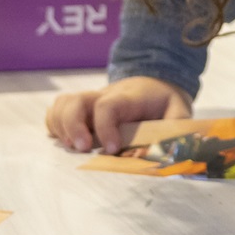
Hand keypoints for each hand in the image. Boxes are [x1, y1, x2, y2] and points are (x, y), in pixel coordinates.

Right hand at [45, 75, 191, 152]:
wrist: (155, 83)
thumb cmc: (164, 102)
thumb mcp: (179, 110)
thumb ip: (175, 128)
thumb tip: (165, 151)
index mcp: (127, 97)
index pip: (107, 106)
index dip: (105, 127)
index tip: (111, 149)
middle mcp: (103, 96)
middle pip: (76, 101)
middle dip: (73, 126)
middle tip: (83, 149)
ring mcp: (90, 102)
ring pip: (63, 104)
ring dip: (61, 126)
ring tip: (72, 147)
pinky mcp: (81, 110)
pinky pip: (58, 112)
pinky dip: (55, 126)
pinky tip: (66, 142)